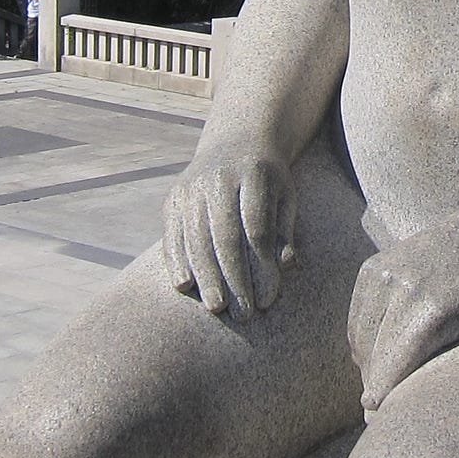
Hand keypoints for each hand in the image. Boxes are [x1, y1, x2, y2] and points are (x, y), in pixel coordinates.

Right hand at [162, 147, 296, 319]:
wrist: (236, 143)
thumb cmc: (269, 182)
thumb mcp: (286, 197)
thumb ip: (285, 231)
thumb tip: (285, 267)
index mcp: (255, 174)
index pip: (257, 227)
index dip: (261, 266)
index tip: (268, 299)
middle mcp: (219, 178)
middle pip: (224, 236)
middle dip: (234, 278)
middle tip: (243, 314)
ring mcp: (192, 187)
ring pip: (196, 238)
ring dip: (206, 276)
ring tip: (216, 307)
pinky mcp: (174, 198)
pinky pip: (172, 234)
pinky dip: (176, 261)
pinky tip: (184, 286)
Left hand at [347, 230, 458, 412]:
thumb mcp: (428, 271)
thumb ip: (404, 302)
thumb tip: (383, 357)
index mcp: (376, 271)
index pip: (359, 336)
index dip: (376, 367)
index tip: (398, 387)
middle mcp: (383, 279)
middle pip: (364, 352)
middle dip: (380, 382)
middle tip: (403, 406)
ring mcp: (405, 294)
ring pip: (375, 364)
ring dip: (384, 393)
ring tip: (409, 412)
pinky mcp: (431, 312)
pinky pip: (395, 366)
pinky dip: (389, 393)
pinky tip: (395, 409)